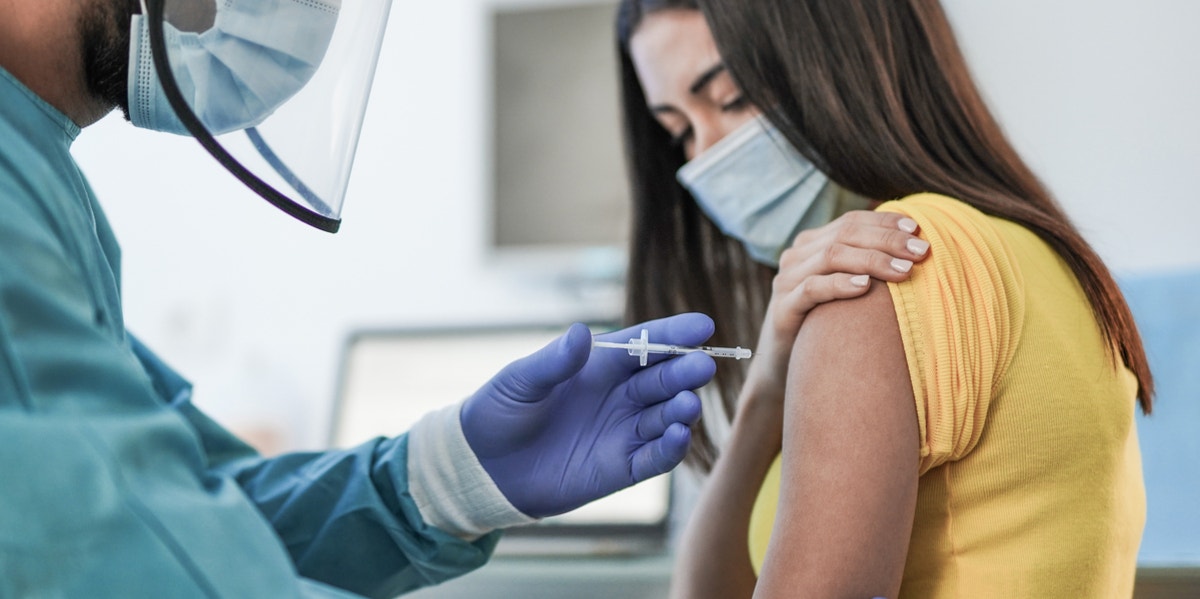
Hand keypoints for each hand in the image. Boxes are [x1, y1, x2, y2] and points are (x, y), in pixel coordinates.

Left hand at [460, 313, 716, 517]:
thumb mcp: (520, 382)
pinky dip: (670, 448)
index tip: (703, 326)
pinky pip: (655, 458)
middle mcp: (619, 395)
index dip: (674, 334)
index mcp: (598, 364)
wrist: (482, 468)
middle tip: (703, 367)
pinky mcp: (621, 468)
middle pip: (662, 379)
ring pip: (665, 417)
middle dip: (685, 372)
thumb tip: (581, 333)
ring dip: (682, 410)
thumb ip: (553, 362)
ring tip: (688, 404)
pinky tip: (679, 436)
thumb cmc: (499, 412)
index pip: (644, 344)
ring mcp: (623, 431)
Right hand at [745, 211, 930, 405]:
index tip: (918, 229)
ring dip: (872, 260)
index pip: (851, 221)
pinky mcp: (782, 308)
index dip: (884, 222)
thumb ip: (868, 267)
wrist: (788, 367)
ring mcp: (787, 281)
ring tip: (903, 270)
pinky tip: (865, 287)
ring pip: (831, 256)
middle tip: (921, 251)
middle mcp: (797, 256)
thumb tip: (917, 251)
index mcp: (812, 244)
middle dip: (886, 240)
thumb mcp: (848, 290)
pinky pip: (812, 288)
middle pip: (845, 234)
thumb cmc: (828, 325)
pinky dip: (840, 284)